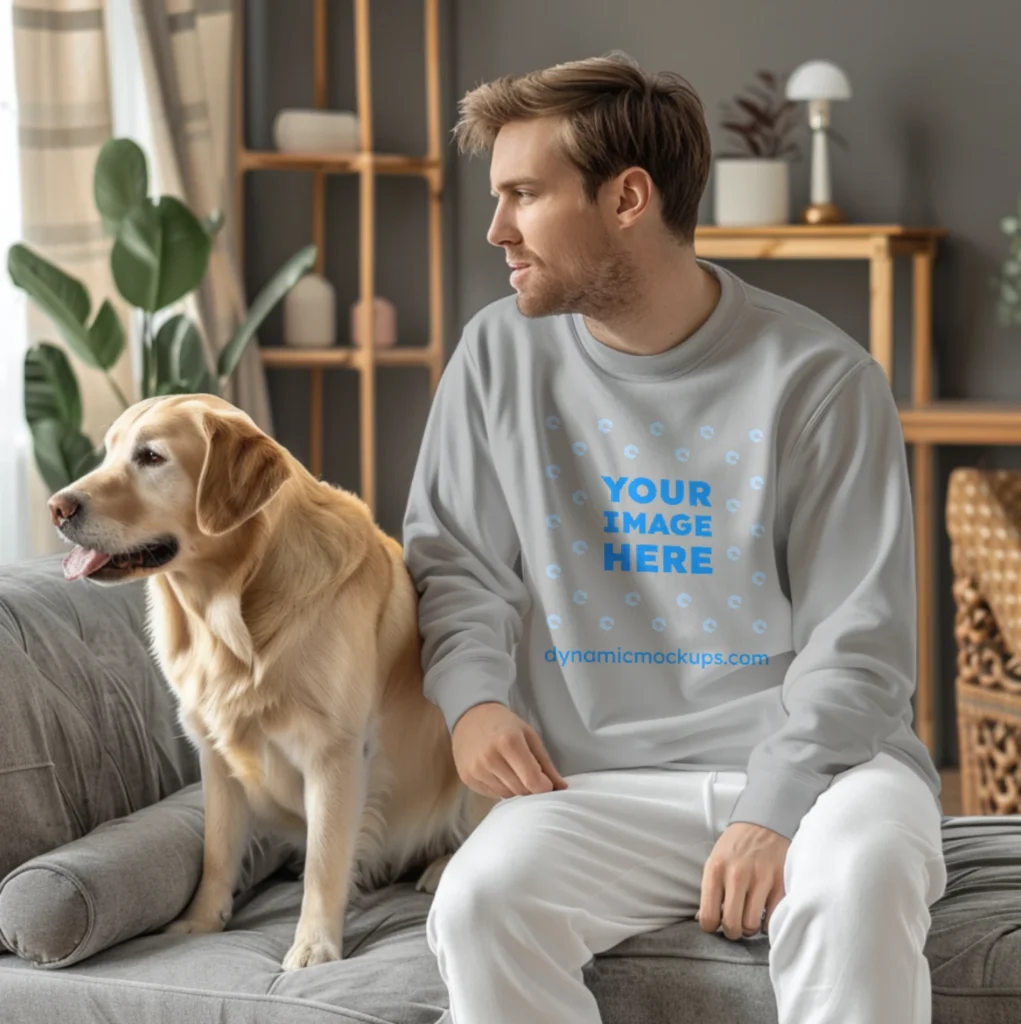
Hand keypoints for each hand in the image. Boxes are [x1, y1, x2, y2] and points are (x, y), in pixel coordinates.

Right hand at [451, 702, 568, 798]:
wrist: (471, 717)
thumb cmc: (505, 724)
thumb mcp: (530, 736)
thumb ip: (546, 763)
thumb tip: (561, 788)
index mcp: (509, 742)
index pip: (533, 781)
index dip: (544, 787)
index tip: (546, 782)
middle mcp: (490, 757)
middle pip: (521, 790)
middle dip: (530, 787)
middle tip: (529, 772)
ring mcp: (476, 769)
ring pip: (507, 795)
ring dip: (515, 788)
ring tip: (512, 770)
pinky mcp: (467, 778)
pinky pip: (492, 794)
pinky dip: (500, 788)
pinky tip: (498, 772)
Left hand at [697, 822, 789, 939]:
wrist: (763, 822)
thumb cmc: (735, 846)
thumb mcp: (715, 861)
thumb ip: (709, 890)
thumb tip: (702, 919)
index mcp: (715, 870)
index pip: (708, 917)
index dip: (712, 927)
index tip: (717, 923)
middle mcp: (736, 875)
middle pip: (732, 925)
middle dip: (732, 932)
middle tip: (735, 925)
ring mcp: (760, 879)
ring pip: (752, 925)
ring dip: (750, 926)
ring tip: (749, 916)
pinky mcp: (780, 882)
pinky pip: (772, 918)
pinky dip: (768, 921)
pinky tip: (763, 911)